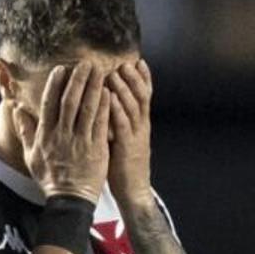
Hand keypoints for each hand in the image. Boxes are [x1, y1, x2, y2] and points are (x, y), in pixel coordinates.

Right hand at [31, 60, 113, 202]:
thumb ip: (25, 131)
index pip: (49, 104)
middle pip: (70, 101)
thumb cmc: (50, 178)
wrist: (69, 200)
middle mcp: (62, 136)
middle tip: (85, 63)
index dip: (55, 84)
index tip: (62, 69)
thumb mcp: (31, 156)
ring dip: (93, 87)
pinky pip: (100, 123)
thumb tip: (18, 109)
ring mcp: (80, 142)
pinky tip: (108, 93)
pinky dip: (104, 107)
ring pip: (87, 109)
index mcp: (46, 135)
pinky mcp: (96, 149)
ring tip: (99, 71)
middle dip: (77, 80)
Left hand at [107, 56, 156, 208]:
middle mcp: (141, 127)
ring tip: (116, 73)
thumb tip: (109, 105)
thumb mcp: (124, 139)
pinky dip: (116, 110)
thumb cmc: (124, 166)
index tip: (138, 61)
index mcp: (141, 125)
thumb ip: (119, 123)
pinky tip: (109, 98)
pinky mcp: (127, 148)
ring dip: (124, 89)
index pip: (145, 97)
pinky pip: (123, 125)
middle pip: (141, 97)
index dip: (143, 79)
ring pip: (133, 107)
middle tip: (125, 62)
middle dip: (134, 78)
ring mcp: (136, 137)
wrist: (134, 192)